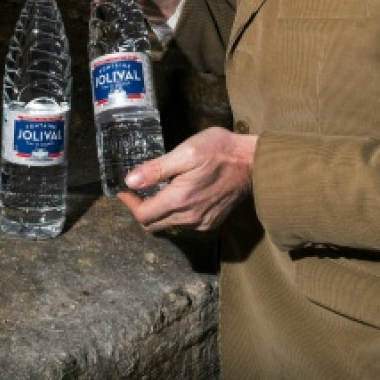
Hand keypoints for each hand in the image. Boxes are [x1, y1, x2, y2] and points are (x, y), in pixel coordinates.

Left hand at [117, 127, 257, 233]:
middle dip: (141, 211)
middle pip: (153, 226)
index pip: (143, 216)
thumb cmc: (220, 151)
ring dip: (158, 214)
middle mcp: (189, 218)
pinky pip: (185, 227)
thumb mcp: (186, 152)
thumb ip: (156, 169)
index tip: (125, 192)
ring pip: (168, 227)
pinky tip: (177, 199)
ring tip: (156, 194)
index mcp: (179, 200)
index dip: (130, 205)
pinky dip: (174, 217)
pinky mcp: (212, 223)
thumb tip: (130, 181)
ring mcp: (202, 223)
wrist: (254, 163)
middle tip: (136, 193)